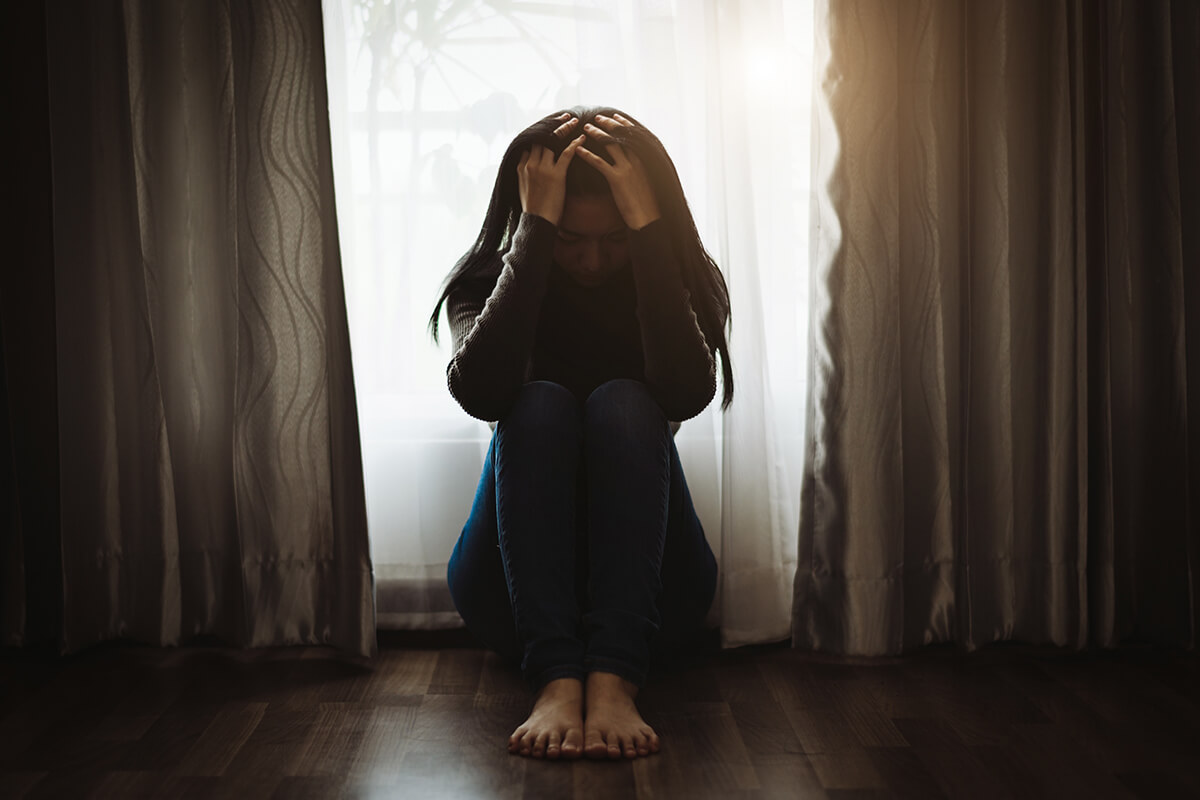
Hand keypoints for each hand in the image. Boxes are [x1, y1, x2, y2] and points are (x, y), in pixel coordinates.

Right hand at [517, 113, 585, 226]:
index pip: (531, 141)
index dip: (543, 130)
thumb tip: (528, 163)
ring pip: (553, 141)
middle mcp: (530, 164)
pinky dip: (575, 144)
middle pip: (542, 137)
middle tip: (566, 116)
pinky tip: (582, 137)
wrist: (537, 223)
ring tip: (575, 122)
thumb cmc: (533, 209)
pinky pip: (566, 154)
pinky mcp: (555, 175)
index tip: (552, 123)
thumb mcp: (522, 187)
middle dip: (554, 125)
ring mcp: (542, 169)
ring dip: (565, 130)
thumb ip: (525, 172)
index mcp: (522, 166)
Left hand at [575, 113, 661, 229]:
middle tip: (597, 118)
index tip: (615, 117)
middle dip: (608, 124)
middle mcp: (637, 160)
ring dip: (596, 134)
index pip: (634, 135)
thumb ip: (640, 170)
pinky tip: (578, 150)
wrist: (648, 218)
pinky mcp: (617, 179)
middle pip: (621, 135)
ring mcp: (627, 168)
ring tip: (585, 128)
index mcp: (645, 159)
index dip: (623, 125)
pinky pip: (599, 163)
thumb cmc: (648, 204)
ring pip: (610, 145)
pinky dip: (587, 154)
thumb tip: (634, 166)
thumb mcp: (647, 182)